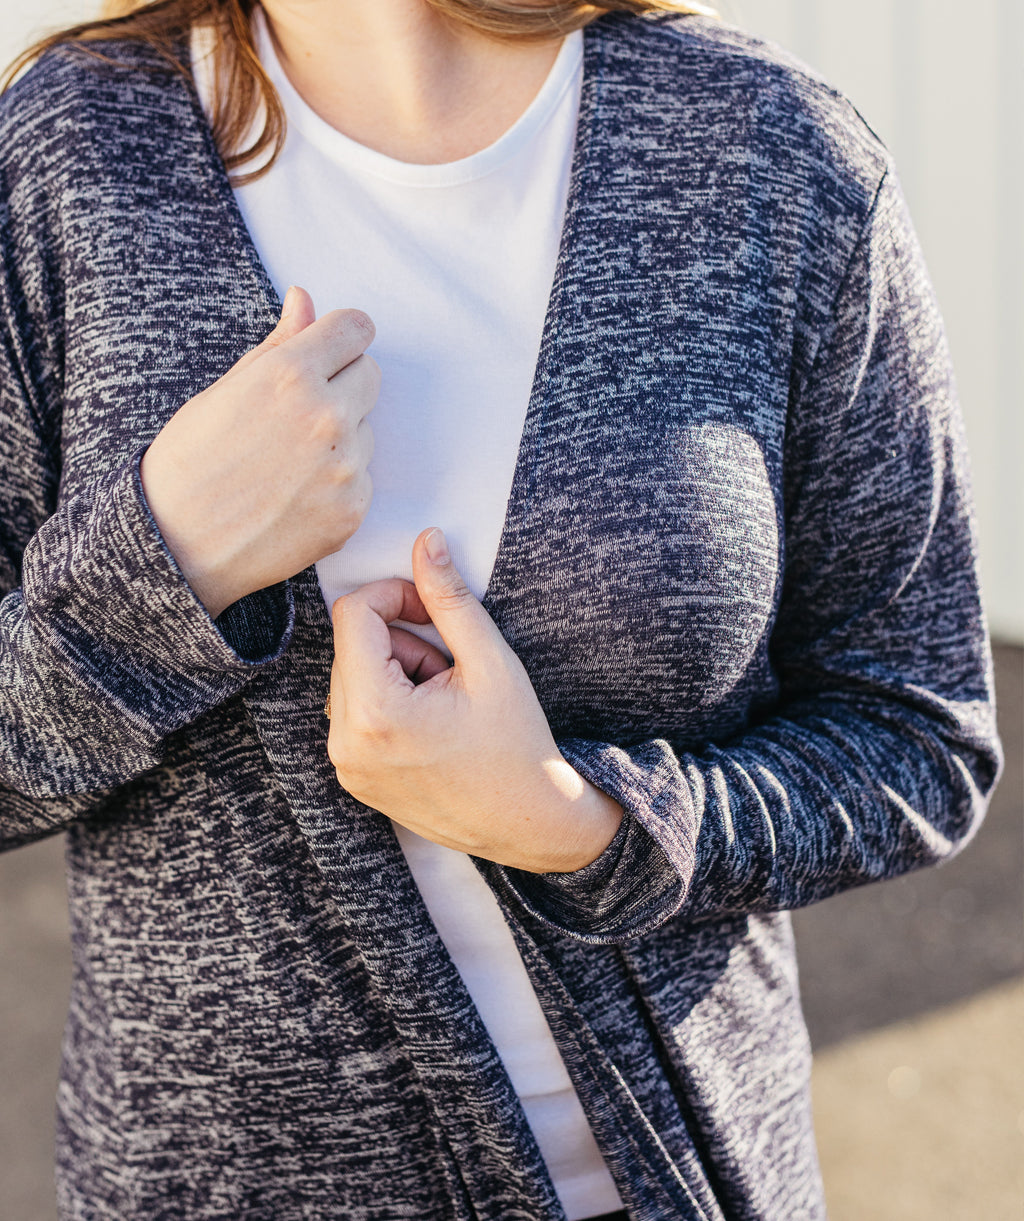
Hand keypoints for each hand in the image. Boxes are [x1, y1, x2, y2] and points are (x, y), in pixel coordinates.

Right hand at [141, 287, 377, 617]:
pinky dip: (338, 483)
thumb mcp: (224, 391)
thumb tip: (305, 299)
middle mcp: (327, 416)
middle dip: (342, 384)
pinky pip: (362, 477)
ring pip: (365, 429)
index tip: (328, 352)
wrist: (177, 545)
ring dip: (340, 437)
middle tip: (295, 415)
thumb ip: (277, 344)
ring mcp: (345, 466)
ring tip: (286, 463)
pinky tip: (295, 495)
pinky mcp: (353, 509)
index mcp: (292, 374)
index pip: (356, 328)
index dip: (340, 338)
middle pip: (369, 375)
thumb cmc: (189, 463)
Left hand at [327, 528, 622, 873]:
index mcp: (375, 712)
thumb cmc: (517, 744)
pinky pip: (352, 713)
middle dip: (399, 641)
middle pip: (351, 645)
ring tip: (444, 702)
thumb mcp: (489, 661)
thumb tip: (426, 540)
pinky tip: (430, 726)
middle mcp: (346, 743)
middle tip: (450, 669)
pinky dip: (387, 704)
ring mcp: (346, 766)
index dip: (393, 594)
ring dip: (393, 672)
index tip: (433, 609)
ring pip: (351, 678)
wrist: (529, 822)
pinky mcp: (352, 778)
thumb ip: (449, 597)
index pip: (353, 614)